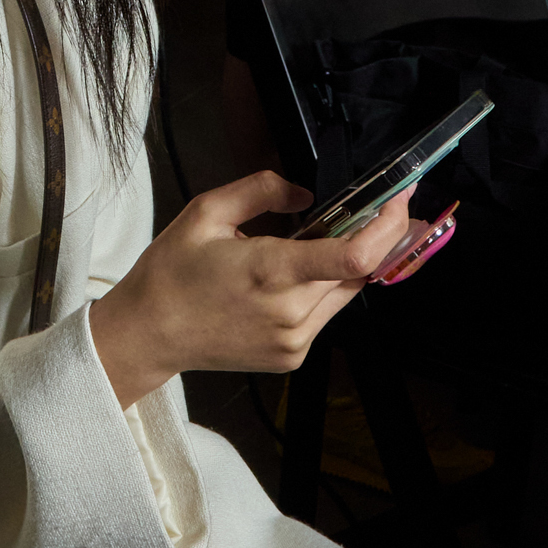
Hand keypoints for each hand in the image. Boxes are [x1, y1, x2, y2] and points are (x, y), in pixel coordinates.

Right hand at [89, 168, 412, 409]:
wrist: (148, 333)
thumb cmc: (171, 272)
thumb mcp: (206, 212)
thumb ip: (261, 190)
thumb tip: (305, 193)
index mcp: (271, 272)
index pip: (354, 255)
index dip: (386, 226)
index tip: (398, 200)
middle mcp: (291, 313)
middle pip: (359, 272)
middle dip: (371, 239)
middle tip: (371, 209)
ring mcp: (294, 341)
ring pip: (345, 295)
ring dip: (346, 265)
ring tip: (319, 241)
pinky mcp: (292, 357)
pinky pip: (325, 316)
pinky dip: (323, 290)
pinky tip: (294, 277)